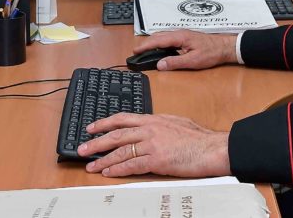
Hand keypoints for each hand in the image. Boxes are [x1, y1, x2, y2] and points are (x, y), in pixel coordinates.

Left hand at [78, 113, 230, 177]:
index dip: (104, 123)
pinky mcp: (156, 160)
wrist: (210, 148)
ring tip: (91, 166)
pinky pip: (132, 165)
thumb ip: (159, 124)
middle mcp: (149, 129)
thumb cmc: (198, 138)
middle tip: (82, 149)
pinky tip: (109, 172)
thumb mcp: (176, 122)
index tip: (91, 127)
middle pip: (116, 135)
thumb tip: (149, 126)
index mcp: (153, 119)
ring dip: (103, 159)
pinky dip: (118, 169)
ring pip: (120, 151)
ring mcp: (152, 144)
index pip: (122, 119)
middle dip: (96, 142)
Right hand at [132, 30, 236, 70]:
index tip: (135, 51)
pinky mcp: (185, 38)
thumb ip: (175, 62)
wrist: (225, 47)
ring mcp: (182, 35)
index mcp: (179, 37)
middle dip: (146, 44)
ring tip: (144, 51)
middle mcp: (179, 33)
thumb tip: (159, 65)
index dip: (145, 46)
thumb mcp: (193, 61)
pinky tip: (159, 48)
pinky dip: (160, 43)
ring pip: (163, 37)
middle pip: (158, 36)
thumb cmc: (211, 53)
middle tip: (136, 52)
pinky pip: (168, 38)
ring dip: (152, 43)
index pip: (158, 40)